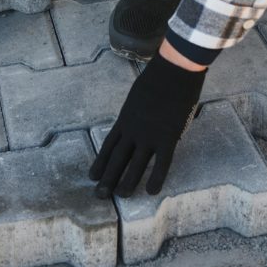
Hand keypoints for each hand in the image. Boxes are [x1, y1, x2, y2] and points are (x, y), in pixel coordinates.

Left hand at [89, 52, 205, 197]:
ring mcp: (149, 135)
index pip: (108, 146)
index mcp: (125, 119)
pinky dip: (156, 177)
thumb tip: (138, 119)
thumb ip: (136, 111)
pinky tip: (151, 191)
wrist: (173, 70)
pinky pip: (162, 162)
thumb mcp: (138, 95)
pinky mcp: (168, 136)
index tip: (92, 177)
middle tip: (100, 196)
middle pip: (117, 158)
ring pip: (136, 164)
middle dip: (108, 178)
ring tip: (121, 197)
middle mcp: (133, 130)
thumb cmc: (158, 77)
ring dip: (127, 182)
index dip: (100, 162)